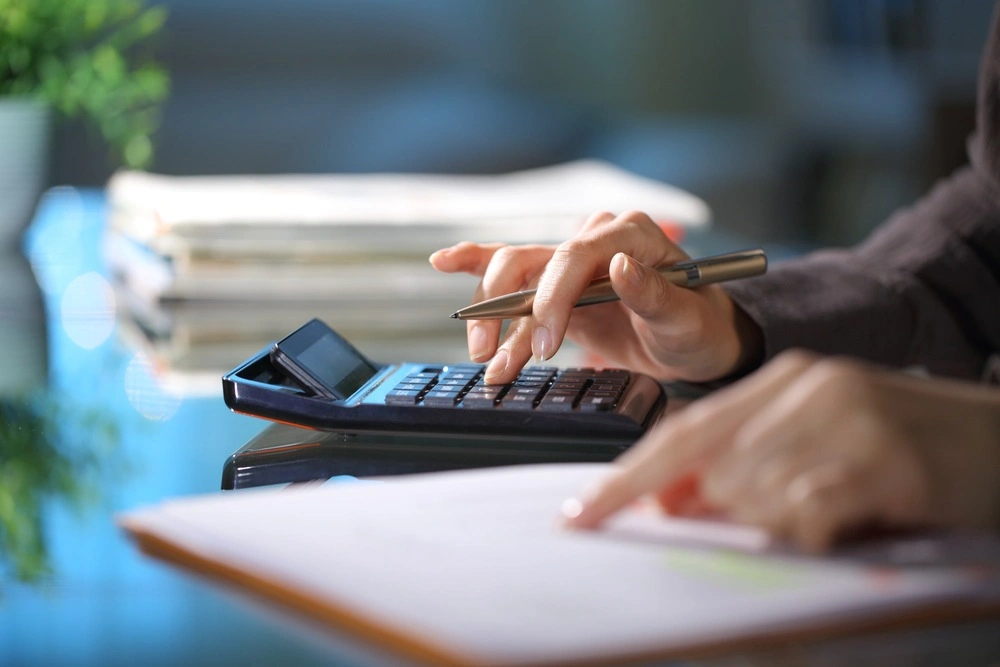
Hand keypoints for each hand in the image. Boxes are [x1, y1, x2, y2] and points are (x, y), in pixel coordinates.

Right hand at [429, 210, 761, 383]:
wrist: (697, 343)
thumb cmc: (700, 327)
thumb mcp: (688, 318)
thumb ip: (655, 293)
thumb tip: (620, 266)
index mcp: (630, 234)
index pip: (576, 254)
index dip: (552, 297)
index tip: (544, 343)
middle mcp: (596, 240)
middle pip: (533, 258)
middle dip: (505, 305)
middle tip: (493, 354)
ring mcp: (574, 264)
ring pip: (516, 276)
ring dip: (492, 316)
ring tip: (483, 360)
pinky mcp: (559, 288)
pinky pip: (517, 285)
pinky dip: (485, 286)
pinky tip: (446, 265)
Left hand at [562, 351, 999, 551]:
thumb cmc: (910, 453)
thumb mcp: (821, 449)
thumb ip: (747, 464)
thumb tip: (671, 501)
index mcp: (786, 379)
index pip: (683, 430)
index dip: (626, 477)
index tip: (582, 515)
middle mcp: (808, 387)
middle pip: (710, 465)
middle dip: (717, 506)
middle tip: (781, 510)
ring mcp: (845, 417)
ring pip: (750, 492)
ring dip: (781, 520)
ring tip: (837, 504)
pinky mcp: (880, 458)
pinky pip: (805, 514)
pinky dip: (816, 531)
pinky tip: (852, 515)